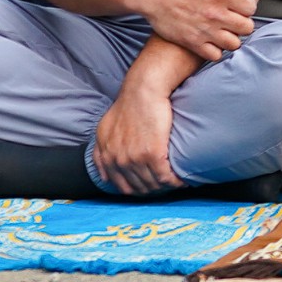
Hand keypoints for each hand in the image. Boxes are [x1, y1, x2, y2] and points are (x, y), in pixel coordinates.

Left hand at [92, 80, 179, 194]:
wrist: (143, 91)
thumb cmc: (127, 106)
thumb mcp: (104, 129)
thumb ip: (100, 153)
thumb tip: (104, 175)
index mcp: (106, 156)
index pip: (122, 186)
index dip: (137, 189)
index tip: (148, 186)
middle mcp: (118, 160)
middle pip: (138, 187)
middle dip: (152, 189)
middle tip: (164, 185)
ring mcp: (134, 159)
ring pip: (152, 183)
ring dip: (165, 186)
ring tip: (175, 182)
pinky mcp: (152, 154)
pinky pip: (165, 176)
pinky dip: (174, 181)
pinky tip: (182, 181)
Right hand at [136, 0, 256, 61]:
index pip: (251, 8)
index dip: (247, 6)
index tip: (238, 5)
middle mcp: (216, 14)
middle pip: (247, 28)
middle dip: (242, 23)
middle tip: (232, 19)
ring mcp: (204, 30)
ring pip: (234, 44)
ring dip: (231, 38)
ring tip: (223, 31)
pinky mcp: (192, 42)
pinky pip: (215, 55)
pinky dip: (216, 50)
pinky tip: (211, 40)